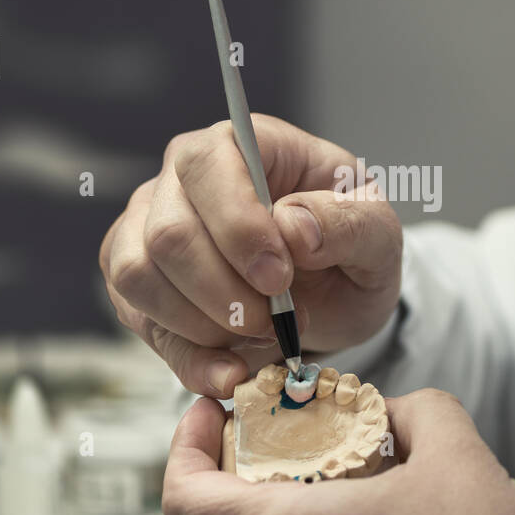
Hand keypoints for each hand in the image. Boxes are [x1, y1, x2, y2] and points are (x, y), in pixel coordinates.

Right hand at [99, 115, 402, 397]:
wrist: (335, 295)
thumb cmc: (349, 247)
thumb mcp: (378, 235)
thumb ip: (348, 223)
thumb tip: (292, 225)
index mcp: (242, 144)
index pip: (207, 165)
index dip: (237, 227)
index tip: (278, 279)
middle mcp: (181, 178)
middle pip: (168, 233)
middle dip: (223, 292)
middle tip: (274, 321)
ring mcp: (147, 227)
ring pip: (138, 276)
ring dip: (202, 325)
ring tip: (259, 335)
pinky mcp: (136, 282)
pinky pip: (138, 320)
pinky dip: (188, 357)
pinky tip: (233, 371)